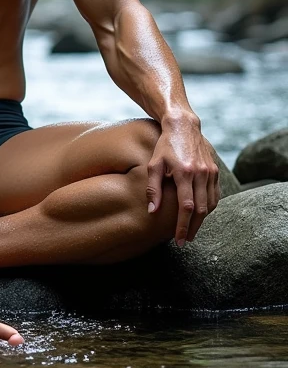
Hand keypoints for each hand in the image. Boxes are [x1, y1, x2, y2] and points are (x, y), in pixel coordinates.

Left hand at [146, 118, 218, 245]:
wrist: (183, 126)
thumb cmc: (164, 146)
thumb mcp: (153, 165)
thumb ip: (152, 189)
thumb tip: (152, 212)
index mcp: (185, 173)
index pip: (186, 208)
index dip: (183, 226)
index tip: (179, 240)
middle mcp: (201, 174)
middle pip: (201, 210)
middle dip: (193, 228)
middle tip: (184, 241)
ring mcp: (210, 172)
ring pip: (210, 204)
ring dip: (202, 220)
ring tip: (191, 230)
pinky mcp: (215, 171)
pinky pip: (215, 195)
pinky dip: (209, 208)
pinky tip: (200, 215)